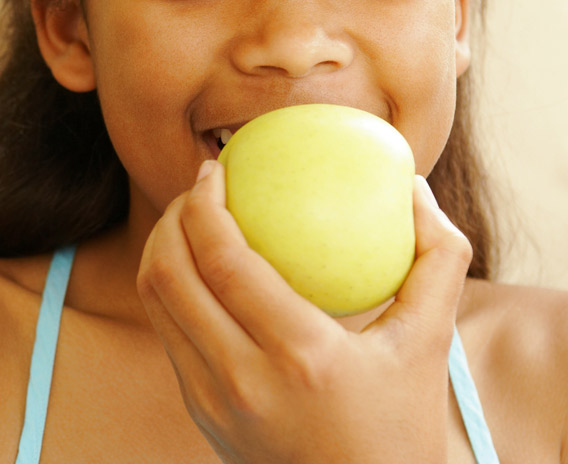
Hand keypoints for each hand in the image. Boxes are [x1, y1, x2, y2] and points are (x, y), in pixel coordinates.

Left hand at [136, 160, 472, 463]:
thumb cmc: (401, 423)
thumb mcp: (431, 343)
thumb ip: (436, 259)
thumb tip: (415, 184)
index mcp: (302, 355)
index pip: (225, 262)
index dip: (203, 205)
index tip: (214, 168)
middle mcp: (244, 380)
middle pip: (169, 275)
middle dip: (171, 217)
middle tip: (198, 187)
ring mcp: (211, 400)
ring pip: (156, 302)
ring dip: (161, 248)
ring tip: (190, 218)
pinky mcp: (197, 410)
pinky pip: (168, 331)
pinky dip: (171, 288)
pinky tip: (197, 266)